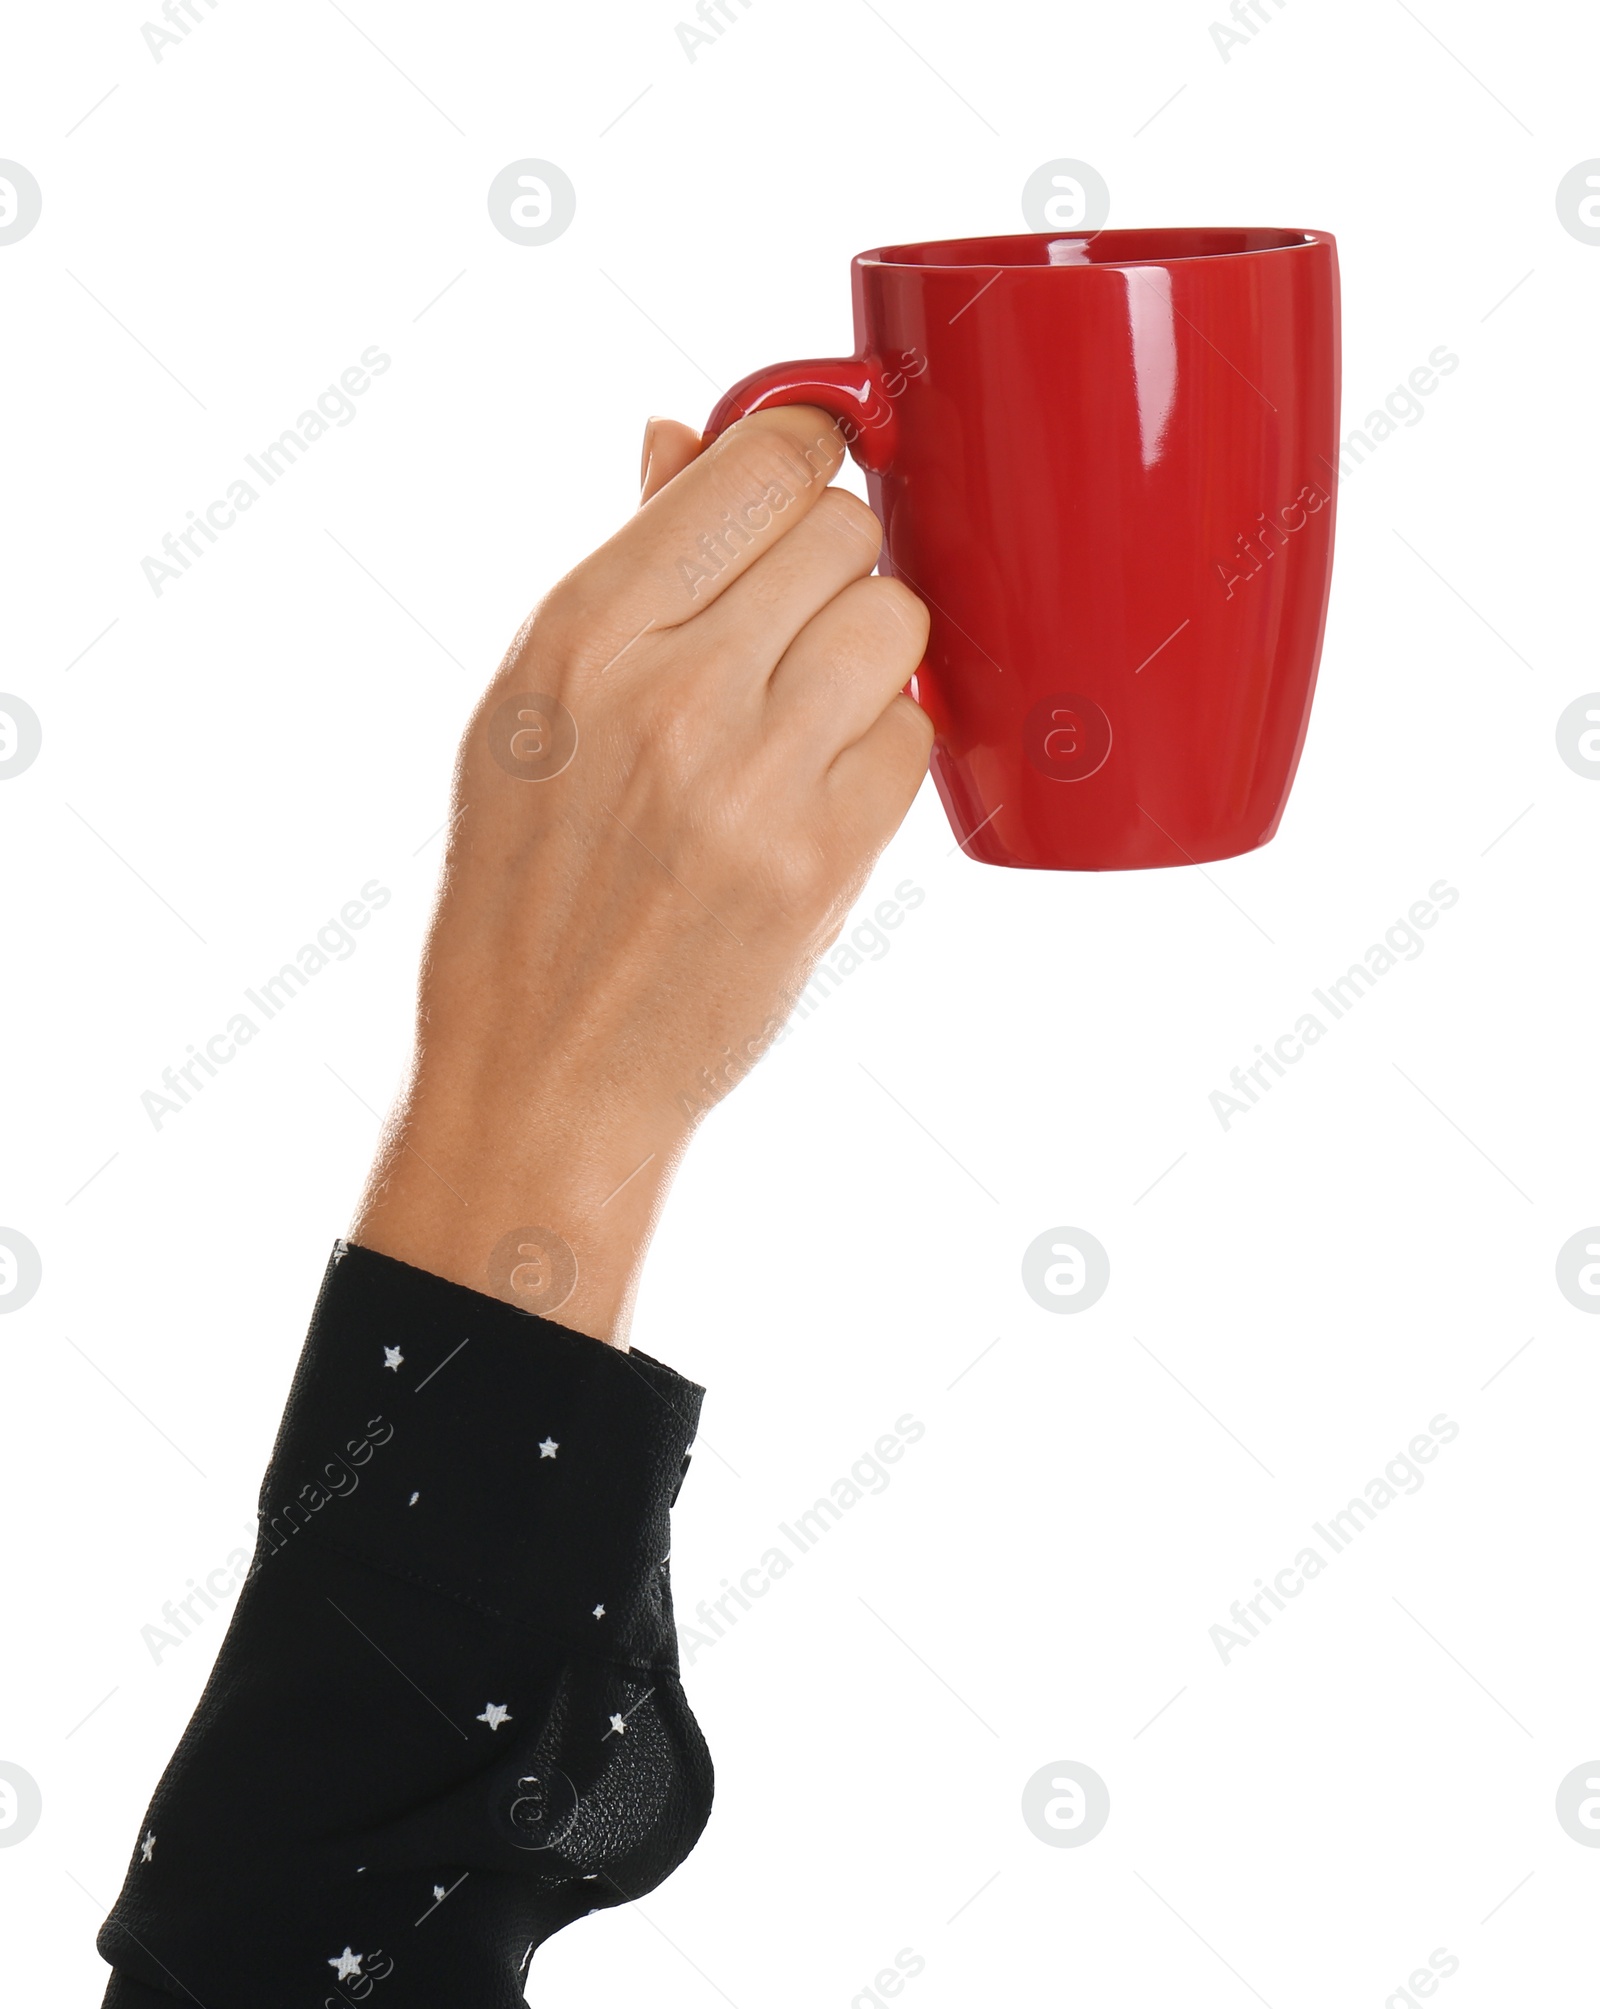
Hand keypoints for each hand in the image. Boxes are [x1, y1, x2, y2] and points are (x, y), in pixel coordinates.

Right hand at [350, 406, 931, 1343]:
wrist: (542, 1065)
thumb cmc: (528, 887)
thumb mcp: (529, 708)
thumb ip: (624, 562)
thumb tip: (682, 435)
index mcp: (582, 630)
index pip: (763, 461)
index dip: (810, 453)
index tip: (813, 477)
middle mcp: (668, 686)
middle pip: (846, 530)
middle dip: (835, 564)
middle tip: (794, 627)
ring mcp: (750, 775)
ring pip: (896, 621)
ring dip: (871, 655)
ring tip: (808, 713)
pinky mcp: (819, 860)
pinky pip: (913, 735)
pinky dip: (883, 751)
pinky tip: (822, 789)